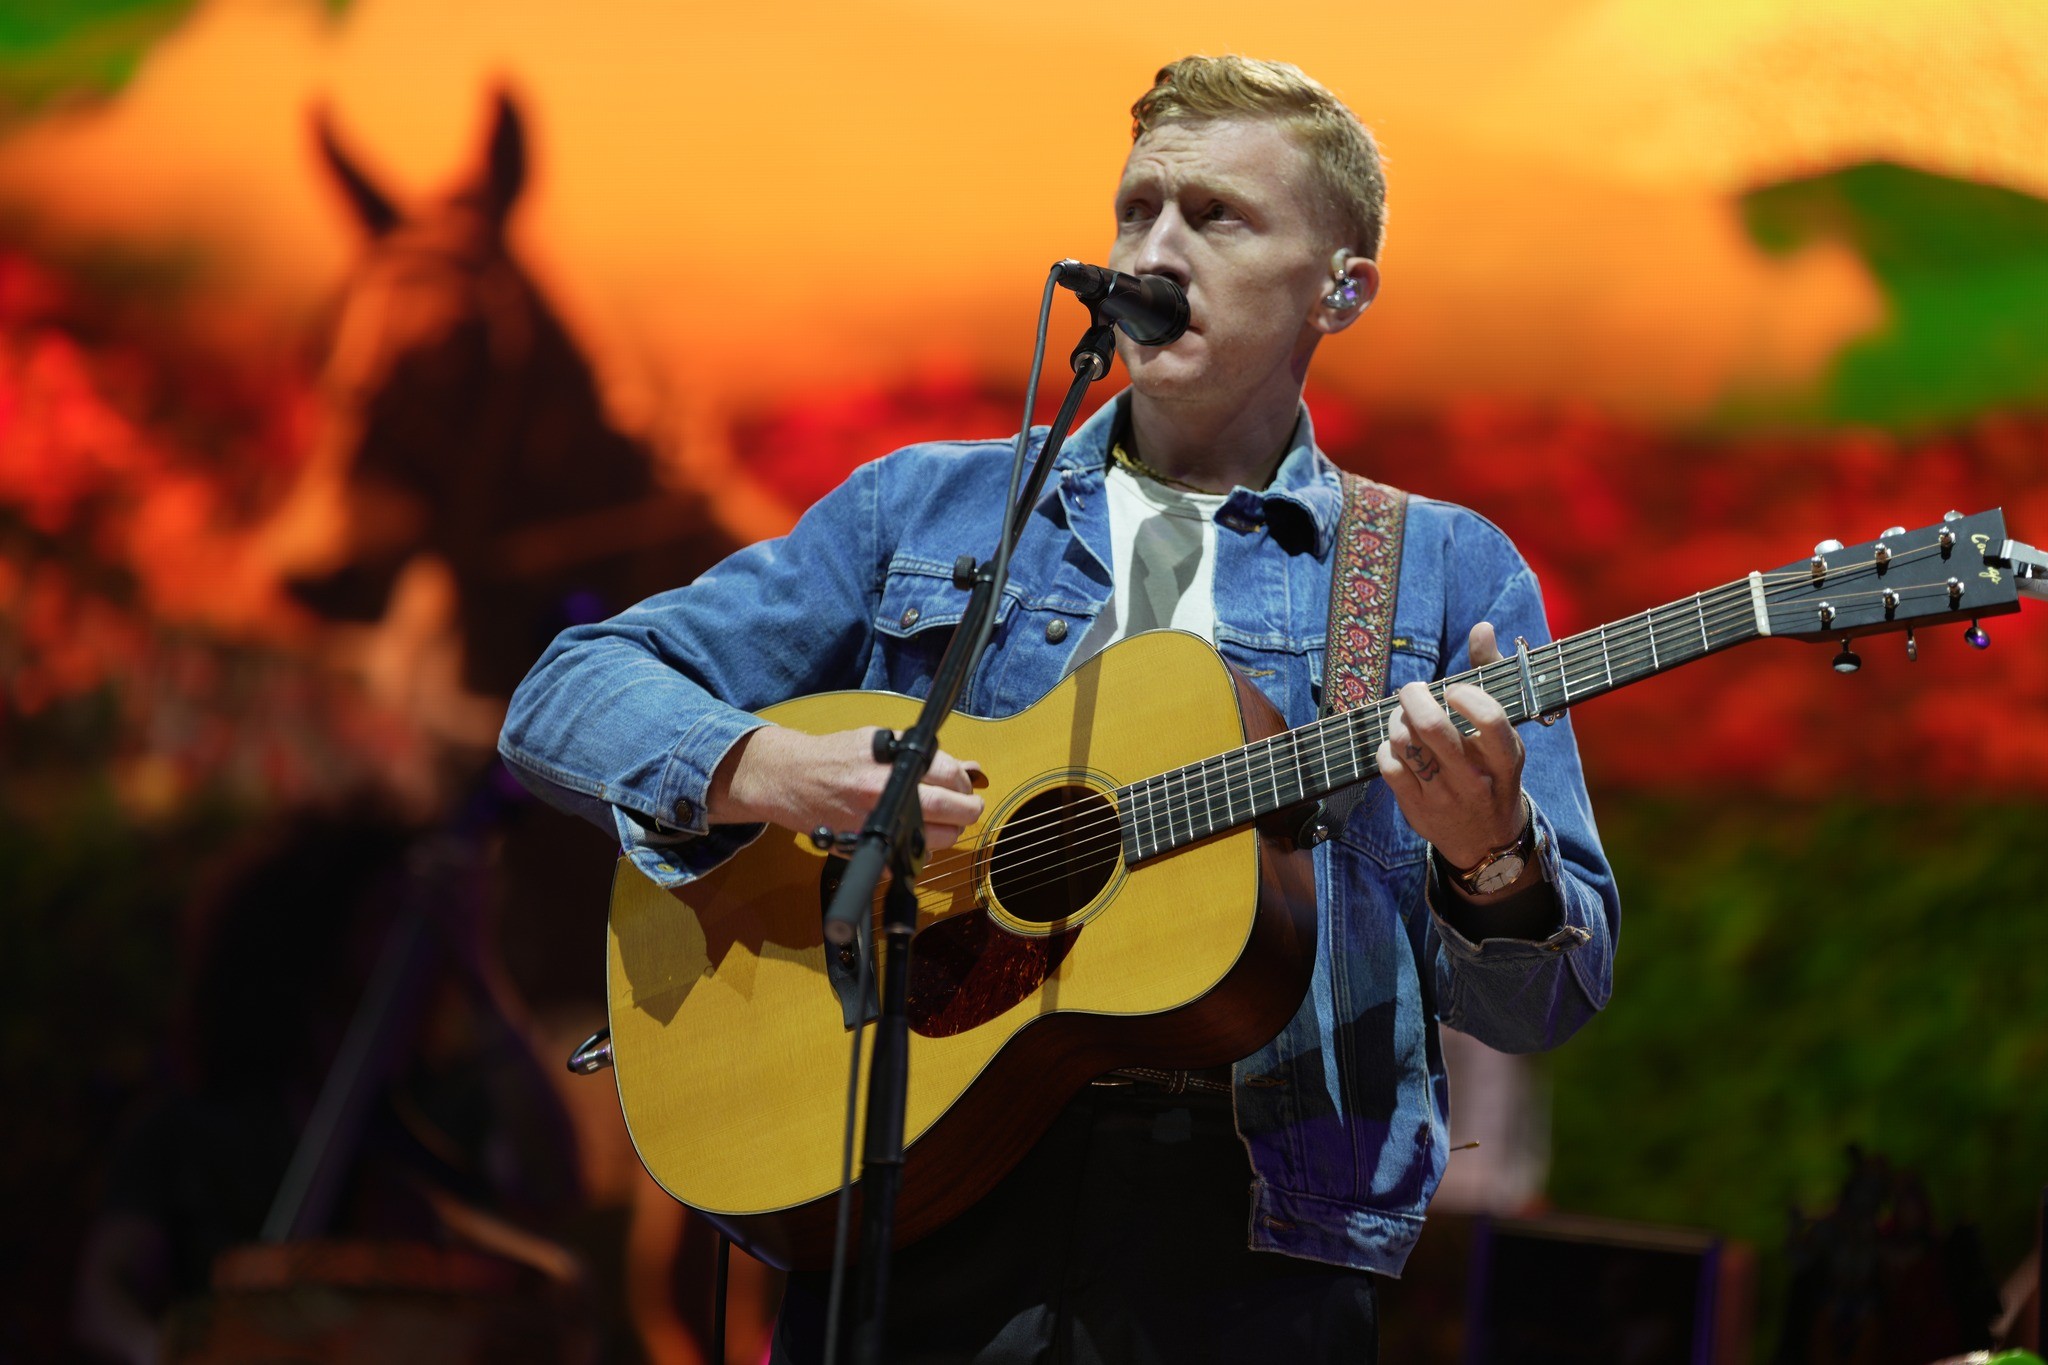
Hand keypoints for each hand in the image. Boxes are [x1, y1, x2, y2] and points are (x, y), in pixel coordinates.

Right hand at [708, 726, 985, 849]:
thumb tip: (967, 768)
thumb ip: (922, 754)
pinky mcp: (865, 850)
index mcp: (890, 764)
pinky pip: (908, 860)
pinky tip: (908, 834)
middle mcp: (884, 794)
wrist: (791, 779)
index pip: (950, 775)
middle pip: (952, 811)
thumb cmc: (836, 757)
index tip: (965, 785)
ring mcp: (875, 825)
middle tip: (967, 808)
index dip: (964, 782)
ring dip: (946, 832)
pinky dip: (915, 850)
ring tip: (938, 821)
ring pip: (936, 840)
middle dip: (968, 810)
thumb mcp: (879, 740)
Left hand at [1374, 622, 1527, 875]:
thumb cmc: (1493, 770)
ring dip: (1396, 720)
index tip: (1454, 689)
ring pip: (1405, 745)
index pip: (1491, 721)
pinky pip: (1388, 766)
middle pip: (1434, 729)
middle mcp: (1475, 781)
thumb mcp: (1505, 732)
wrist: (1487, 842)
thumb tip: (1482, 627)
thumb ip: (1492, 676)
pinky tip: (1397, 743)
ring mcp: (1443, 798)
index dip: (1467, 696)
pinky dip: (1386, 746)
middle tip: (1413, 690)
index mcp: (1506, 760)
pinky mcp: (1416, 809)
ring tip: (1403, 715)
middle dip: (1414, 698)